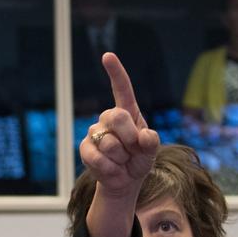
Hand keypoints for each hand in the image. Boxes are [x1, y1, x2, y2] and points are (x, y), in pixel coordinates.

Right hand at [80, 53, 159, 202]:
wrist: (124, 181)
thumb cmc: (139, 160)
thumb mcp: (152, 151)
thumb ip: (152, 142)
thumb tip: (144, 136)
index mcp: (128, 112)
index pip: (122, 89)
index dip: (115, 72)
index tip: (107, 56)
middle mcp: (109, 119)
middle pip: (117, 116)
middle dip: (129, 137)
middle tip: (133, 150)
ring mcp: (95, 133)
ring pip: (109, 142)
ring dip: (121, 157)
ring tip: (122, 161)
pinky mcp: (85, 149)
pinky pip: (96, 157)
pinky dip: (109, 167)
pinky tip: (113, 170)